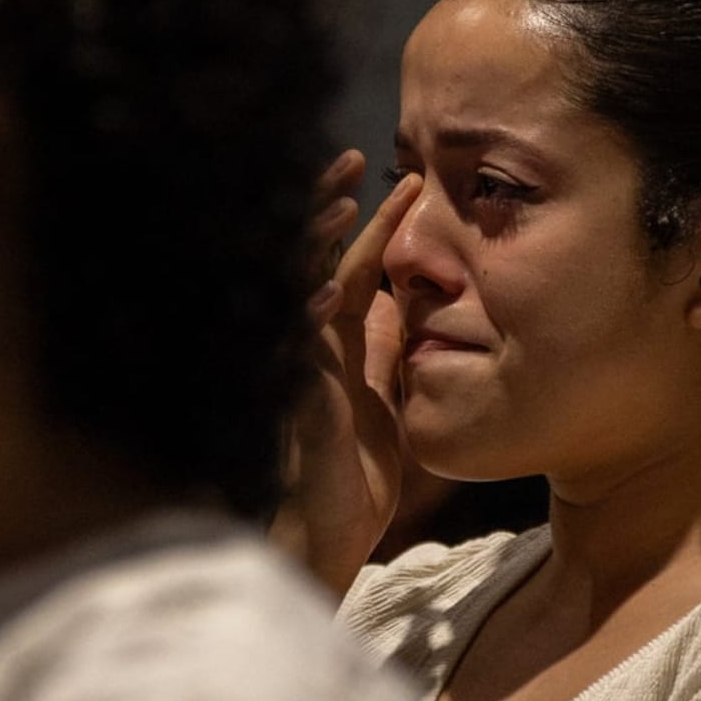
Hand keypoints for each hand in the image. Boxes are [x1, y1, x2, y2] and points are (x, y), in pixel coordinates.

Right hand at [279, 150, 422, 596]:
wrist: (324, 540)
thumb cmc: (351, 478)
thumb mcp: (385, 399)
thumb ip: (389, 353)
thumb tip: (408, 304)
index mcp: (338, 342)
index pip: (354, 264)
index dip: (376, 221)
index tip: (405, 177)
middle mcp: (311, 346)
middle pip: (314, 258)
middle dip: (330, 207)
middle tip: (353, 160)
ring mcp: (296, 368)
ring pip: (298, 289)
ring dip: (318, 247)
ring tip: (342, 205)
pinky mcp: (292, 401)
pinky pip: (297, 348)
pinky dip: (312, 315)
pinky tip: (333, 288)